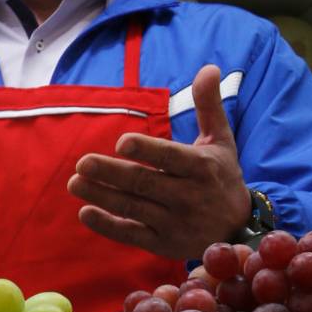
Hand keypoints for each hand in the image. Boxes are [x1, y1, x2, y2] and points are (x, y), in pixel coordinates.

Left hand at [67, 64, 250, 257]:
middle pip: (144, 184)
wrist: (236, 229)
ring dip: (102, 196)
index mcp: (201, 167)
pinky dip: (108, 226)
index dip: (146, 151)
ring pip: (133, 208)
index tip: (121, 143)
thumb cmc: (222, 176)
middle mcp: (188, 197)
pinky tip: (86, 213)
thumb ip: (208, 105)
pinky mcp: (163, 244)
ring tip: (75, 183)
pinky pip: (132, 235)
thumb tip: (209, 67)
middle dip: (112, 174)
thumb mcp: (221, 140)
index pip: (170, 158)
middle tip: (82, 163)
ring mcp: (174, 223)